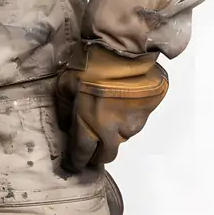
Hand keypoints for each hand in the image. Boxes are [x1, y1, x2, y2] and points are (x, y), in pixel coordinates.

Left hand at [56, 45, 167, 173]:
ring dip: (114, 130)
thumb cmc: (89, 65)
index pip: (82, 155)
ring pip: (122, 137)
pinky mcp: (148, 113)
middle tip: (93, 142)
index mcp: (90, 126)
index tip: (73, 164)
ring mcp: (133, 123)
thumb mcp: (65, 84)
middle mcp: (113, 132)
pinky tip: (123, 99)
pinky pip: (135, 121)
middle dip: (98, 152)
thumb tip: (67, 125)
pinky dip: (128, 116)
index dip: (76, 162)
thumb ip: (65, 109)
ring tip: (109, 109)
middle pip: (106, 155)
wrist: (123, 50)